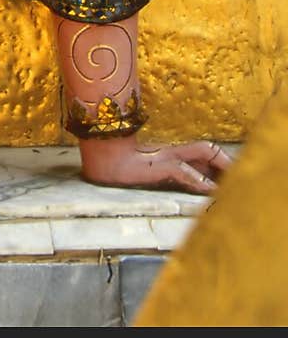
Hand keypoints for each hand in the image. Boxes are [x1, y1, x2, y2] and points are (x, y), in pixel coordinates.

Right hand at [79, 133, 231, 194]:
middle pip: (206, 148)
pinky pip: (181, 170)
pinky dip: (196, 179)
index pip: (201, 151)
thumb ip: (162, 173)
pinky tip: (207, 189)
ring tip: (231, 181)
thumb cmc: (118, 166)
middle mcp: (170, 151)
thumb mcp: (145, 173)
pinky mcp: (155, 165)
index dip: (218, 161)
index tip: (229, 176)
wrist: (98, 163)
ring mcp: (163, 156)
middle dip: (224, 163)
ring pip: (200, 153)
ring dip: (218, 167)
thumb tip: (181, 183)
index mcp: (169, 153)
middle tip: (238, 177)